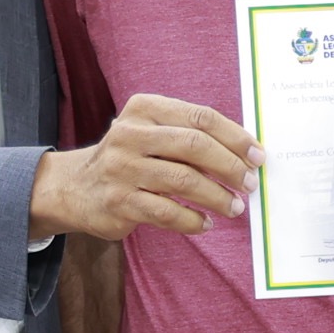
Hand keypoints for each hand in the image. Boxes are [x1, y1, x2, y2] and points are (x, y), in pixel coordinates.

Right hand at [33, 93, 259, 239]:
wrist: (76, 187)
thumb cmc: (130, 158)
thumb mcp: (151, 132)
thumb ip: (189, 135)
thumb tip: (245, 154)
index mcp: (145, 109)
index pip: (201, 117)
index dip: (235, 137)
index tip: (258, 155)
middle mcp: (130, 134)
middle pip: (195, 146)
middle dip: (230, 166)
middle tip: (249, 184)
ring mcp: (122, 168)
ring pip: (184, 181)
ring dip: (217, 197)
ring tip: (235, 207)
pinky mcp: (119, 201)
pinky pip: (167, 212)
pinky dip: (193, 220)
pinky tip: (205, 223)